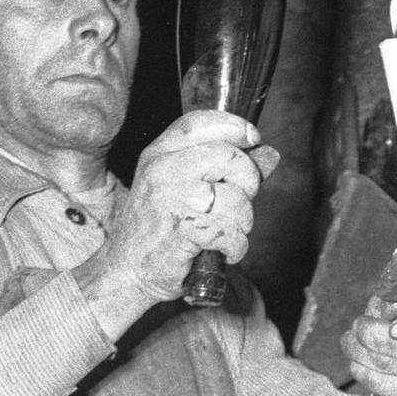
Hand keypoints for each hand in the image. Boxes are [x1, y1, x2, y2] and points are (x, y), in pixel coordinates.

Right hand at [95, 110, 279, 304]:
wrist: (128, 272)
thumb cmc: (160, 231)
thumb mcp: (185, 190)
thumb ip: (227, 170)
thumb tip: (269, 153)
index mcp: (159, 155)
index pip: (198, 123)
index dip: (233, 126)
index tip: (253, 139)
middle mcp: (162, 170)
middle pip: (229, 156)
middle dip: (247, 184)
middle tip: (237, 205)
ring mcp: (170, 198)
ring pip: (236, 198)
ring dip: (242, 223)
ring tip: (225, 234)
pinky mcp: (181, 229)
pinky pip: (230, 231)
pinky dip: (235, 247)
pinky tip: (222, 251)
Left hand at [341, 295, 396, 395]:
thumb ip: (393, 301)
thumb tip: (394, 306)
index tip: (393, 327)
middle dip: (369, 334)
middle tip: (358, 325)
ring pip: (386, 365)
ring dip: (357, 350)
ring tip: (351, 340)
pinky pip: (380, 385)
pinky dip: (360, 369)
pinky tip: (357, 360)